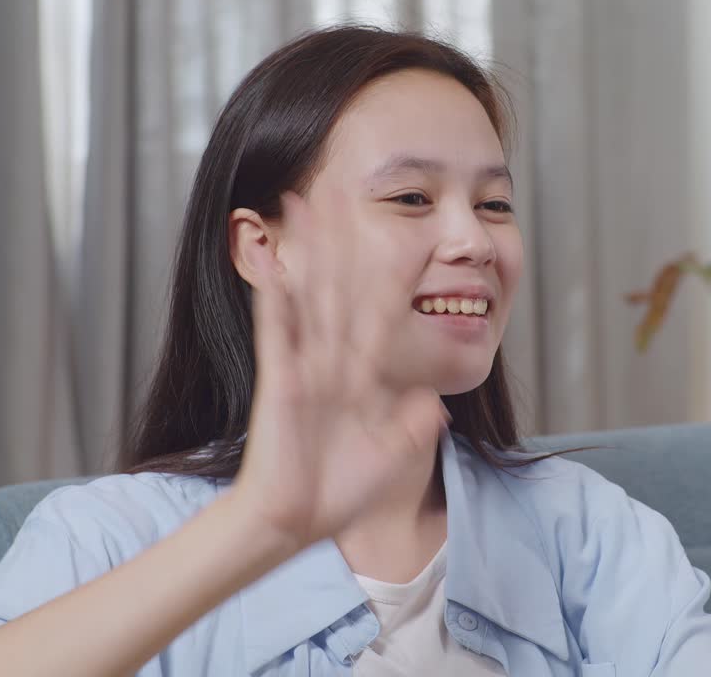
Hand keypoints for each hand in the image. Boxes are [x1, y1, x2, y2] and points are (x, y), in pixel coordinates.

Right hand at [231, 196, 446, 550]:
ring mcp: (306, 364)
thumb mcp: (396, 451)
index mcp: (365, 372)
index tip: (410, 230)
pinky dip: (273, 293)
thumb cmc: (342, 491)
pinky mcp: (280, 379)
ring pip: (308, 292)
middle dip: (344, 237)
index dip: (398, 270)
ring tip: (299, 199)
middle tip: (342, 187)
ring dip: (305, 247)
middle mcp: (335, 358)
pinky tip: (270, 256)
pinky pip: (276, 329)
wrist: (297, 522)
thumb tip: (440, 399)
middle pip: (343, 284)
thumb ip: (417, 422)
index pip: (385, 308)